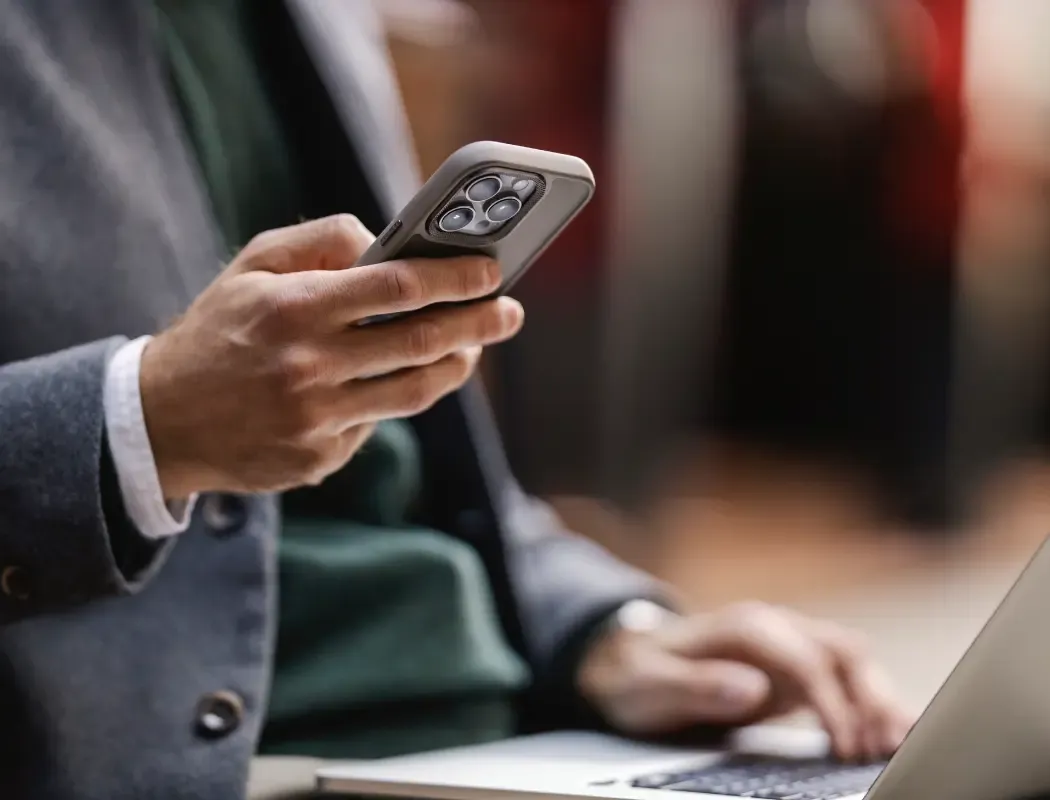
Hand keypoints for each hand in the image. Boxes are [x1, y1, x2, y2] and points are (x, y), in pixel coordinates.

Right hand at [140, 214, 522, 498]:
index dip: (453, 278)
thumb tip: (383, 238)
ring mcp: (316, 420)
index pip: (395, 287)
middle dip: (477, 324)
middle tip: (509, 313)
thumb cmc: (217, 331)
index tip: (489, 270)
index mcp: (292, 310)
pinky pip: (377, 422)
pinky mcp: (319, 458)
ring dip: (455, 366)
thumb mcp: (251, 266)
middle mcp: (307, 367)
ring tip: (472, 347)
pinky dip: (395, 397)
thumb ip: (319, 241)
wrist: (161, 421)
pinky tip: (397, 379)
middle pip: (420, 342)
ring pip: (413, 391)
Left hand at [577, 602, 914, 759]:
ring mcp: (786, 649)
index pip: (805, 658)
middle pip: (842, 651)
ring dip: (880, 699)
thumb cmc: (638, 674)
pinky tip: (887, 736)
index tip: (844, 743)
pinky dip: (868, 707)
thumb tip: (751, 686)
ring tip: (903, 742)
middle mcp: (773, 629)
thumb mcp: (651, 683)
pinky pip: (842, 684)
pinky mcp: (792, 674)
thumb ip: (697, 684)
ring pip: (851, 664)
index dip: (830, 700)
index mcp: (744, 626)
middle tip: (892, 742)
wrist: (628, 663)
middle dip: (874, 695)